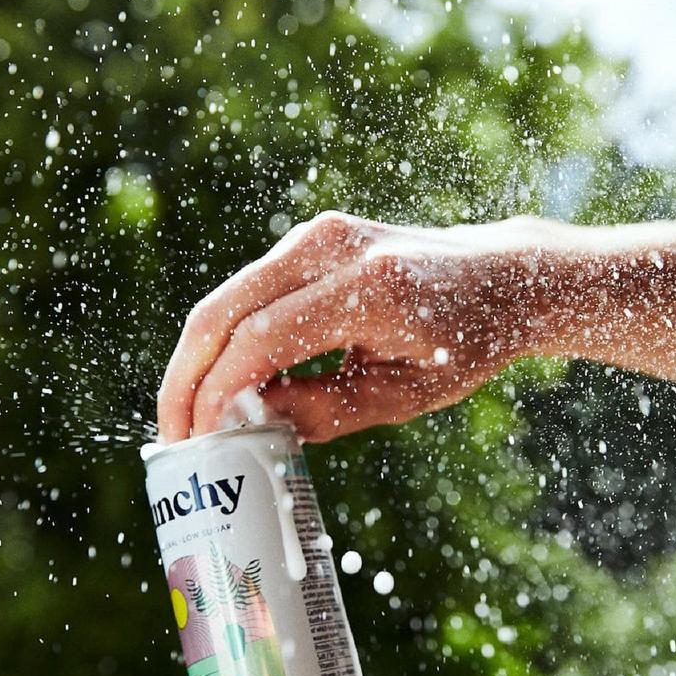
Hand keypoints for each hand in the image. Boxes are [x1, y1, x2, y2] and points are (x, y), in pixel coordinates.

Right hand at [156, 212, 550, 441]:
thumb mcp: (405, 394)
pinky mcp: (308, 238)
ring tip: (189, 420)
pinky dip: (223, 340)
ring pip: (224, 300)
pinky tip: (220, 387)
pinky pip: (246, 293)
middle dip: (186, 380)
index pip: (263, 338)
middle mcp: (333, 247)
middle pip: (223, 312)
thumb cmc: (464, 343)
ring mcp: (316, 234)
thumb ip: (326, 411)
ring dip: (196, 361)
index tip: (201, 440)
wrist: (501, 276)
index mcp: (369, 288)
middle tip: (174, 438)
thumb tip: (247, 425)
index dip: (219, 392)